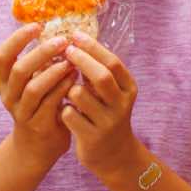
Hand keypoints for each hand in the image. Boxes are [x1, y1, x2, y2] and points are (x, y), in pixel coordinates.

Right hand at [0, 25, 72, 166]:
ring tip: (71, 61)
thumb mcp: (33, 82)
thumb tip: (58, 30)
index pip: (2, 55)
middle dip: (42, 52)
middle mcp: (9, 96)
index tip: (37, 25)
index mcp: (4, 81)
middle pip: (19, 70)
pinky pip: (50, 104)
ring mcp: (22, 112)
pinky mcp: (38, 125)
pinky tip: (75, 79)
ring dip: (54, 71)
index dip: (17, 39)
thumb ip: (40, 62)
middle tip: (62, 41)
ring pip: (34, 88)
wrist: (37, 146)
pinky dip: (63, 88)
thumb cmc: (39, 104)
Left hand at [62, 36, 140, 174]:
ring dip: (68, 88)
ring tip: (67, 91)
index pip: (113, 63)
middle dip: (81, 60)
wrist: (114, 155)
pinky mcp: (92, 137)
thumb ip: (99, 71)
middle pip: (101, 76)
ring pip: (79, 94)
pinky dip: (62, 109)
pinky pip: (68, 114)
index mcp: (128, 89)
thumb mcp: (112, 93)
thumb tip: (77, 39)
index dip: (93, 47)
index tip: (76, 36)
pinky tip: (64, 111)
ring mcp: (107, 122)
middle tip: (65, 50)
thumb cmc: (106, 114)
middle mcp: (121, 105)